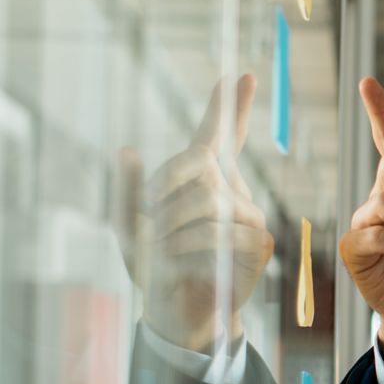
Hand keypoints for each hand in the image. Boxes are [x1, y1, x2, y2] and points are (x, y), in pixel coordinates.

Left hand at [115, 75, 273, 350]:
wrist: (175, 309)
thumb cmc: (153, 264)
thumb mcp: (125, 224)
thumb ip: (125, 188)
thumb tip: (127, 150)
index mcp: (203, 179)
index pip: (219, 135)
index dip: (229, 105)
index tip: (240, 75)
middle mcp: (232, 190)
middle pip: (199, 166)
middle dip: (163, 191)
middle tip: (146, 221)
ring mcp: (249, 215)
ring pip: (209, 202)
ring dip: (172, 227)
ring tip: (160, 250)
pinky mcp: (258, 243)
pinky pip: (223, 233)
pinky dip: (191, 248)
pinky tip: (181, 263)